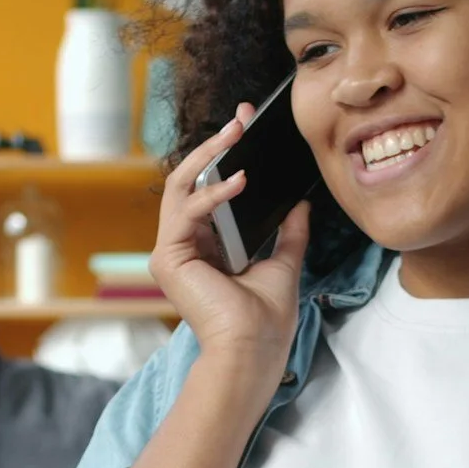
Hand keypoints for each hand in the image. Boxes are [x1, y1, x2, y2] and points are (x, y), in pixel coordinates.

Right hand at [151, 105, 310, 375]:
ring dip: (208, 156)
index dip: (224, 155)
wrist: (255, 349)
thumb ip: (288, 232)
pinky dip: (211, 193)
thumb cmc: (266, 319)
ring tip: (236, 134)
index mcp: (207, 246)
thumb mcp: (284, 263)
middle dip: (215, 145)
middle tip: (240, 118)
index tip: (245, 127)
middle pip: (191, 180)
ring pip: (179, 186)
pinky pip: (185, 211)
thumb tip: (300, 203)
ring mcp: (172, 251)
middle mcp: (184, 245)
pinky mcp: (168, 258)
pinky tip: (238, 182)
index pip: (208, 188)